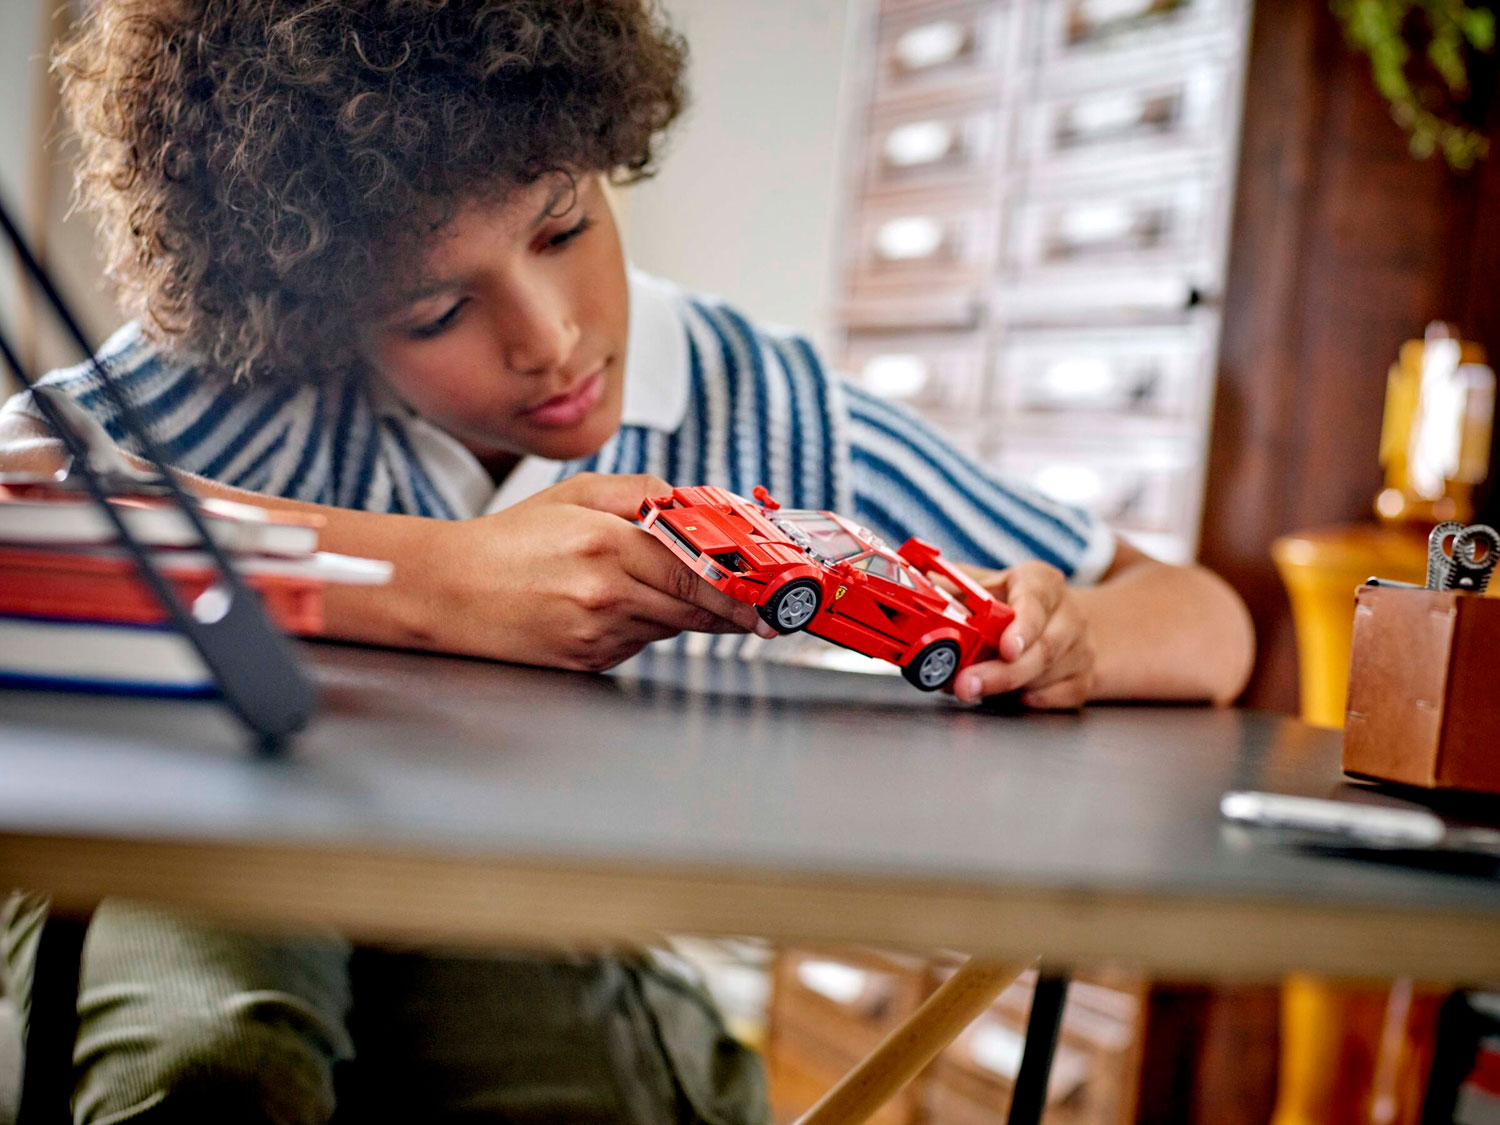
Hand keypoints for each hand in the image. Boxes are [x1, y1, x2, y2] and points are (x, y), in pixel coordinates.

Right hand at [407, 473, 773, 671]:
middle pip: (694, 609)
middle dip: (730, 609)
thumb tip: (690, 502)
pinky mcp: (586, 662)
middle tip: (762, 611)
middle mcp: (606, 593)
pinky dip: (640, 627)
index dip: (741, 587)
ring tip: (647, 590)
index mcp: (606, 544)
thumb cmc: (508, 542)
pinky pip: (636, 644)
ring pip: (668, 628)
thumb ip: (640, 493)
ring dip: (679, 614)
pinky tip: (608, 608)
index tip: (770, 596)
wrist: (446, 591)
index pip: (696, 572)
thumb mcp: (574, 495)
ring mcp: (596, 634)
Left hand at [951, 561, 1094, 709]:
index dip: (1022, 627)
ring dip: (1006, 689)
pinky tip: (1008, 696)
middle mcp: (1067, 614)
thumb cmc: (1012, 601)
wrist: (1056, 619)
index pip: (1036, 601)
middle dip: (1001, 673)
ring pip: (1047, 677)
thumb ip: (953, 588)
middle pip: (1042, 649)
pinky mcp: (1082, 678)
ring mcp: (1080, 649)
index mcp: (1041, 583)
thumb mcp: (985, 584)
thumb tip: (918, 589)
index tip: (1006, 649)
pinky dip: (1029, 701)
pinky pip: (1058, 698)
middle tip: (965, 685)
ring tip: (971, 688)